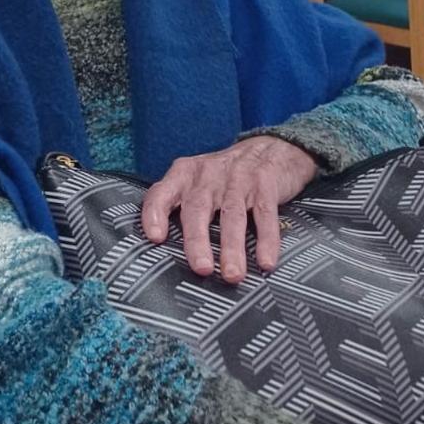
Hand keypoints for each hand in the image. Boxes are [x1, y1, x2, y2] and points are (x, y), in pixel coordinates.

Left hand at [140, 135, 317, 282]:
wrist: (269, 148)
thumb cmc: (224, 176)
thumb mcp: (197, 181)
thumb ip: (181, 206)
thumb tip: (166, 250)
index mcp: (184, 174)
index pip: (161, 192)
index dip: (155, 214)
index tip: (155, 238)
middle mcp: (207, 175)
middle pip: (198, 208)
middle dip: (197, 241)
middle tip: (201, 268)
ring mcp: (237, 178)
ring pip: (231, 215)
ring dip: (232, 247)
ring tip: (232, 274)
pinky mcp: (265, 185)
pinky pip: (264, 215)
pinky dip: (266, 240)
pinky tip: (265, 262)